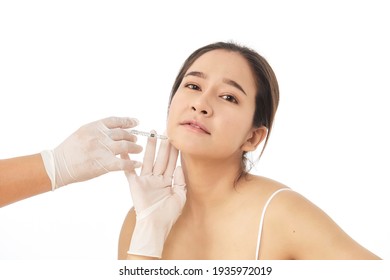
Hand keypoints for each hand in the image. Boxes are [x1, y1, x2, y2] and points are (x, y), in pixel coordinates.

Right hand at [48, 116, 142, 187]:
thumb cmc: (69, 151)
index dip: (128, 121)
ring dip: (135, 148)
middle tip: (136, 140)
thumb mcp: (82, 133)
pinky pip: (123, 163)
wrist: (58, 165)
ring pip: (126, 146)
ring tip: (138, 149)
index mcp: (94, 127)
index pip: (115, 121)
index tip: (136, 122)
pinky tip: (138, 164)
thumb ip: (97, 131)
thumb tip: (112, 130)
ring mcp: (102, 150)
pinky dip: (132, 164)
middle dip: (132, 136)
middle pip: (123, 133)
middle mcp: (100, 136)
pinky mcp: (104, 164)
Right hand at [123, 133, 185, 257]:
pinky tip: (126, 150)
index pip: (172, 162)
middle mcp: (157, 178)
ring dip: (150, 147)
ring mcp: (145, 180)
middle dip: (163, 145)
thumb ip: (181, 182)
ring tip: (151, 134)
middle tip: (165, 130)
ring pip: (148, 160)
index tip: (176, 138)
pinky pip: (130, 171)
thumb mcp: (179, 198)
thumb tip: (179, 167)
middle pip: (161, 158)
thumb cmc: (168, 215)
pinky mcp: (135, 184)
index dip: (174, 151)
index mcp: (168, 181)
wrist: (154, 226)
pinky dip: (127, 161)